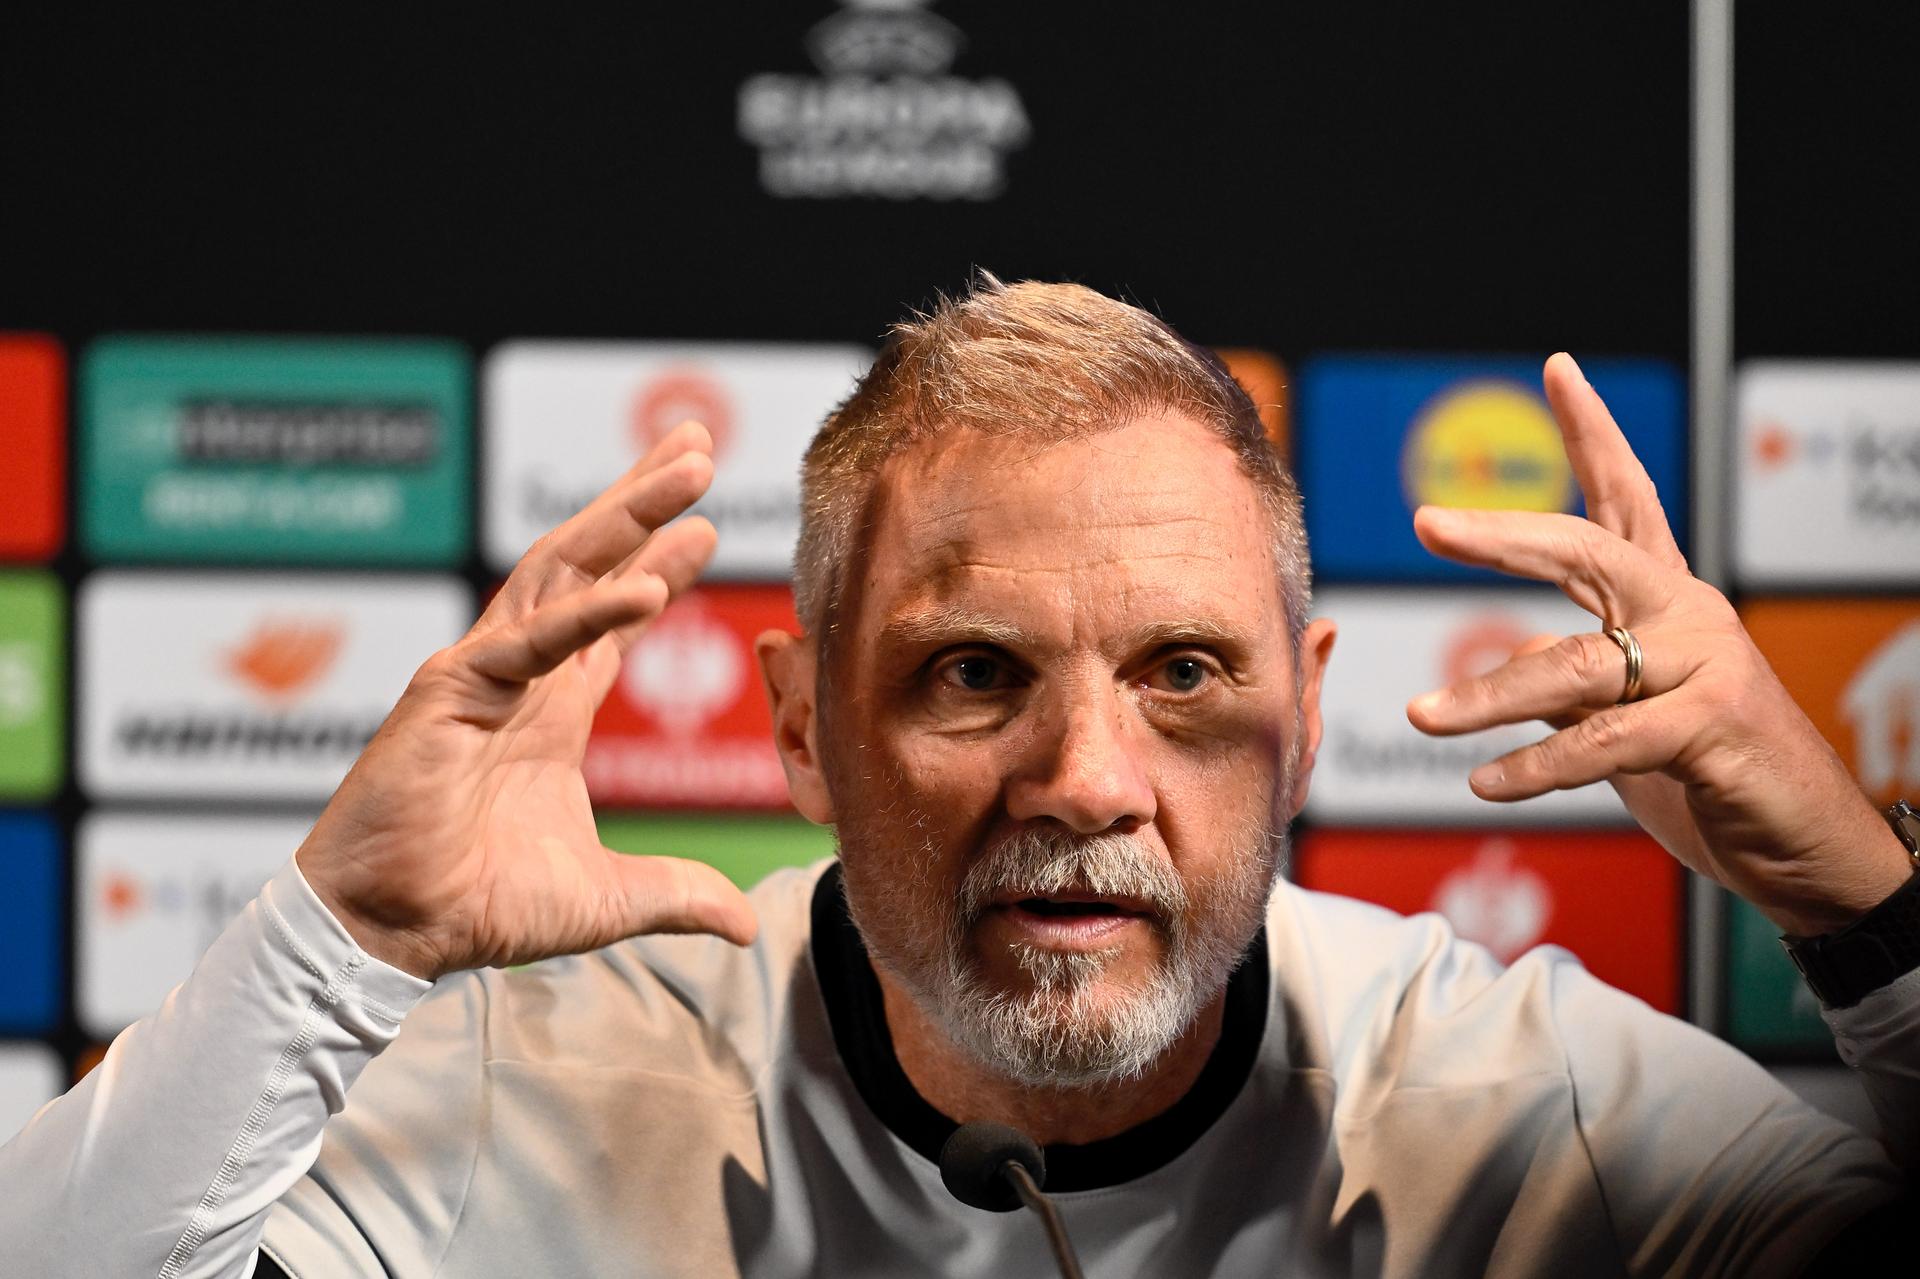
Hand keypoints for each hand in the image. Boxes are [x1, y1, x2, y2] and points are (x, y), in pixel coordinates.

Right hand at [296, 421, 757, 978]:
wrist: (392, 933)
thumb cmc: (477, 906)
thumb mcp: (607, 900)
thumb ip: (677, 893)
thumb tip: (745, 921)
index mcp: (552, 709)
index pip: (613, 618)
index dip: (658, 566)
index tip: (703, 524)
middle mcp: (521, 675)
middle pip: (590, 565)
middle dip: (644, 503)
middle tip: (697, 447)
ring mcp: (484, 673)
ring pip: (561, 572)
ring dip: (626, 516)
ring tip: (687, 470)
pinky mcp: (451, 692)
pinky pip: (531, 641)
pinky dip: (589, 612)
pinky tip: (648, 584)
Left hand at [1405, 353, 1909, 936]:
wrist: (1808, 848)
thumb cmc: (1712, 779)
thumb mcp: (1623, 723)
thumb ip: (1571, 687)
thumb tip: (1502, 673)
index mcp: (1666, 602)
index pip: (1627, 498)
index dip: (1595, 433)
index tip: (1559, 368)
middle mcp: (1688, 614)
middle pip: (1589, 549)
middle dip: (1505, 535)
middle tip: (1429, 522)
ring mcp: (1706, 664)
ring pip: (1577, 666)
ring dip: (1489, 698)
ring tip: (1419, 717)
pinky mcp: (1713, 724)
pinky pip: (1603, 739)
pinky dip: (1537, 766)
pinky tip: (1485, 783)